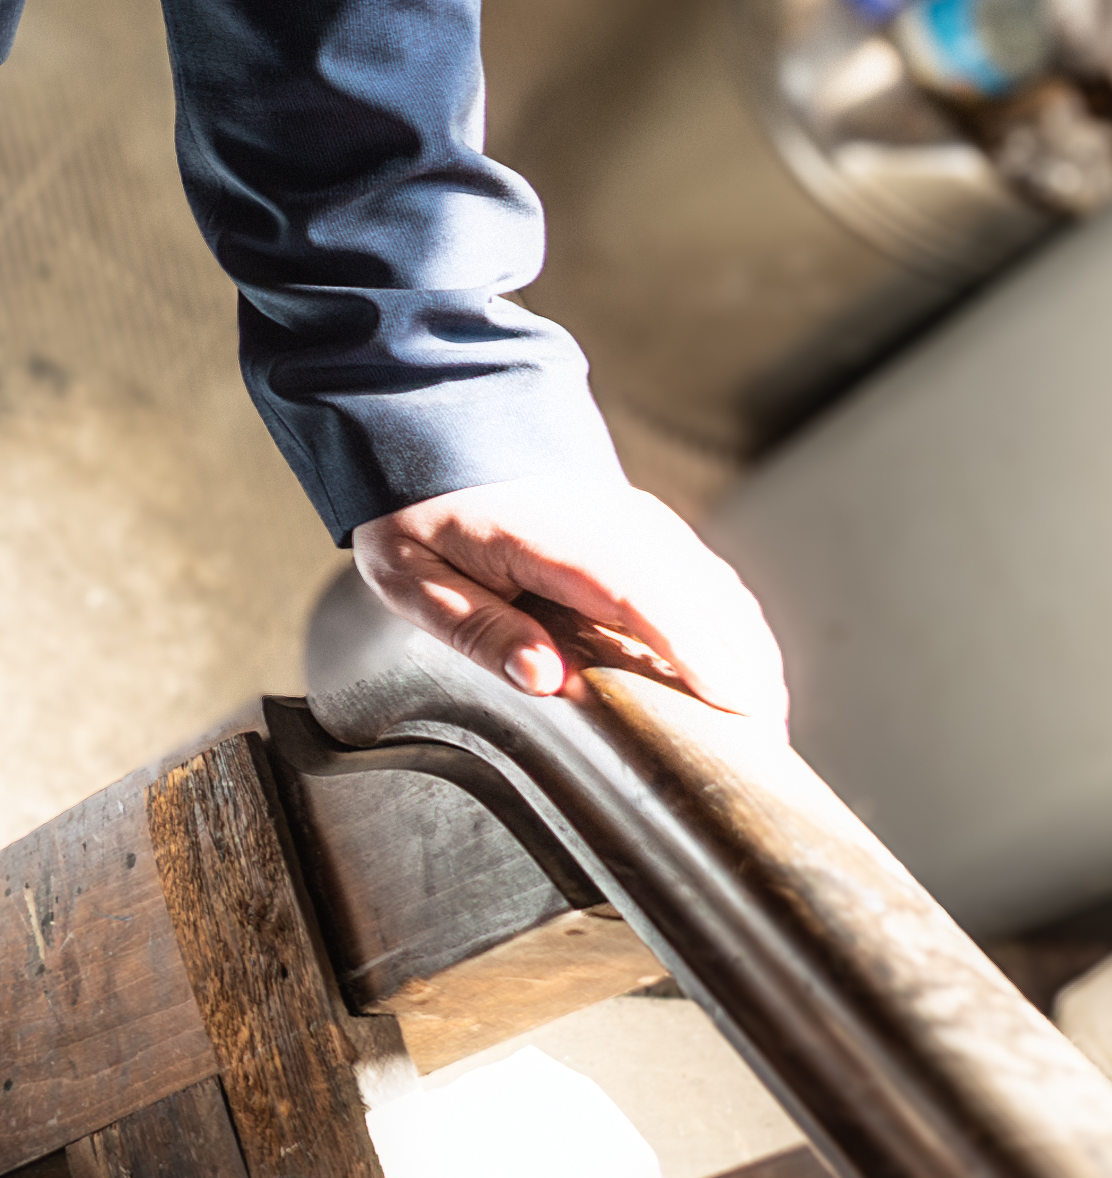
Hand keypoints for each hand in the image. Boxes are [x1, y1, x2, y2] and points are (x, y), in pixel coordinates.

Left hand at [352, 477, 785, 722]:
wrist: (429, 427)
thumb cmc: (416, 507)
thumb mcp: (414, 574)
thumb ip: (479, 628)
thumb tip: (549, 680)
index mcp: (551, 533)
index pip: (644, 593)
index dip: (698, 653)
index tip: (741, 709)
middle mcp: (610, 519)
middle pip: (703, 597)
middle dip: (746, 673)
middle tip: (762, 750)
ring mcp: (635, 517)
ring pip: (718, 588)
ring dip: (750, 653)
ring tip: (762, 724)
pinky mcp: (644, 524)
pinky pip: (706, 577)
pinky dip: (734, 626)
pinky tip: (740, 670)